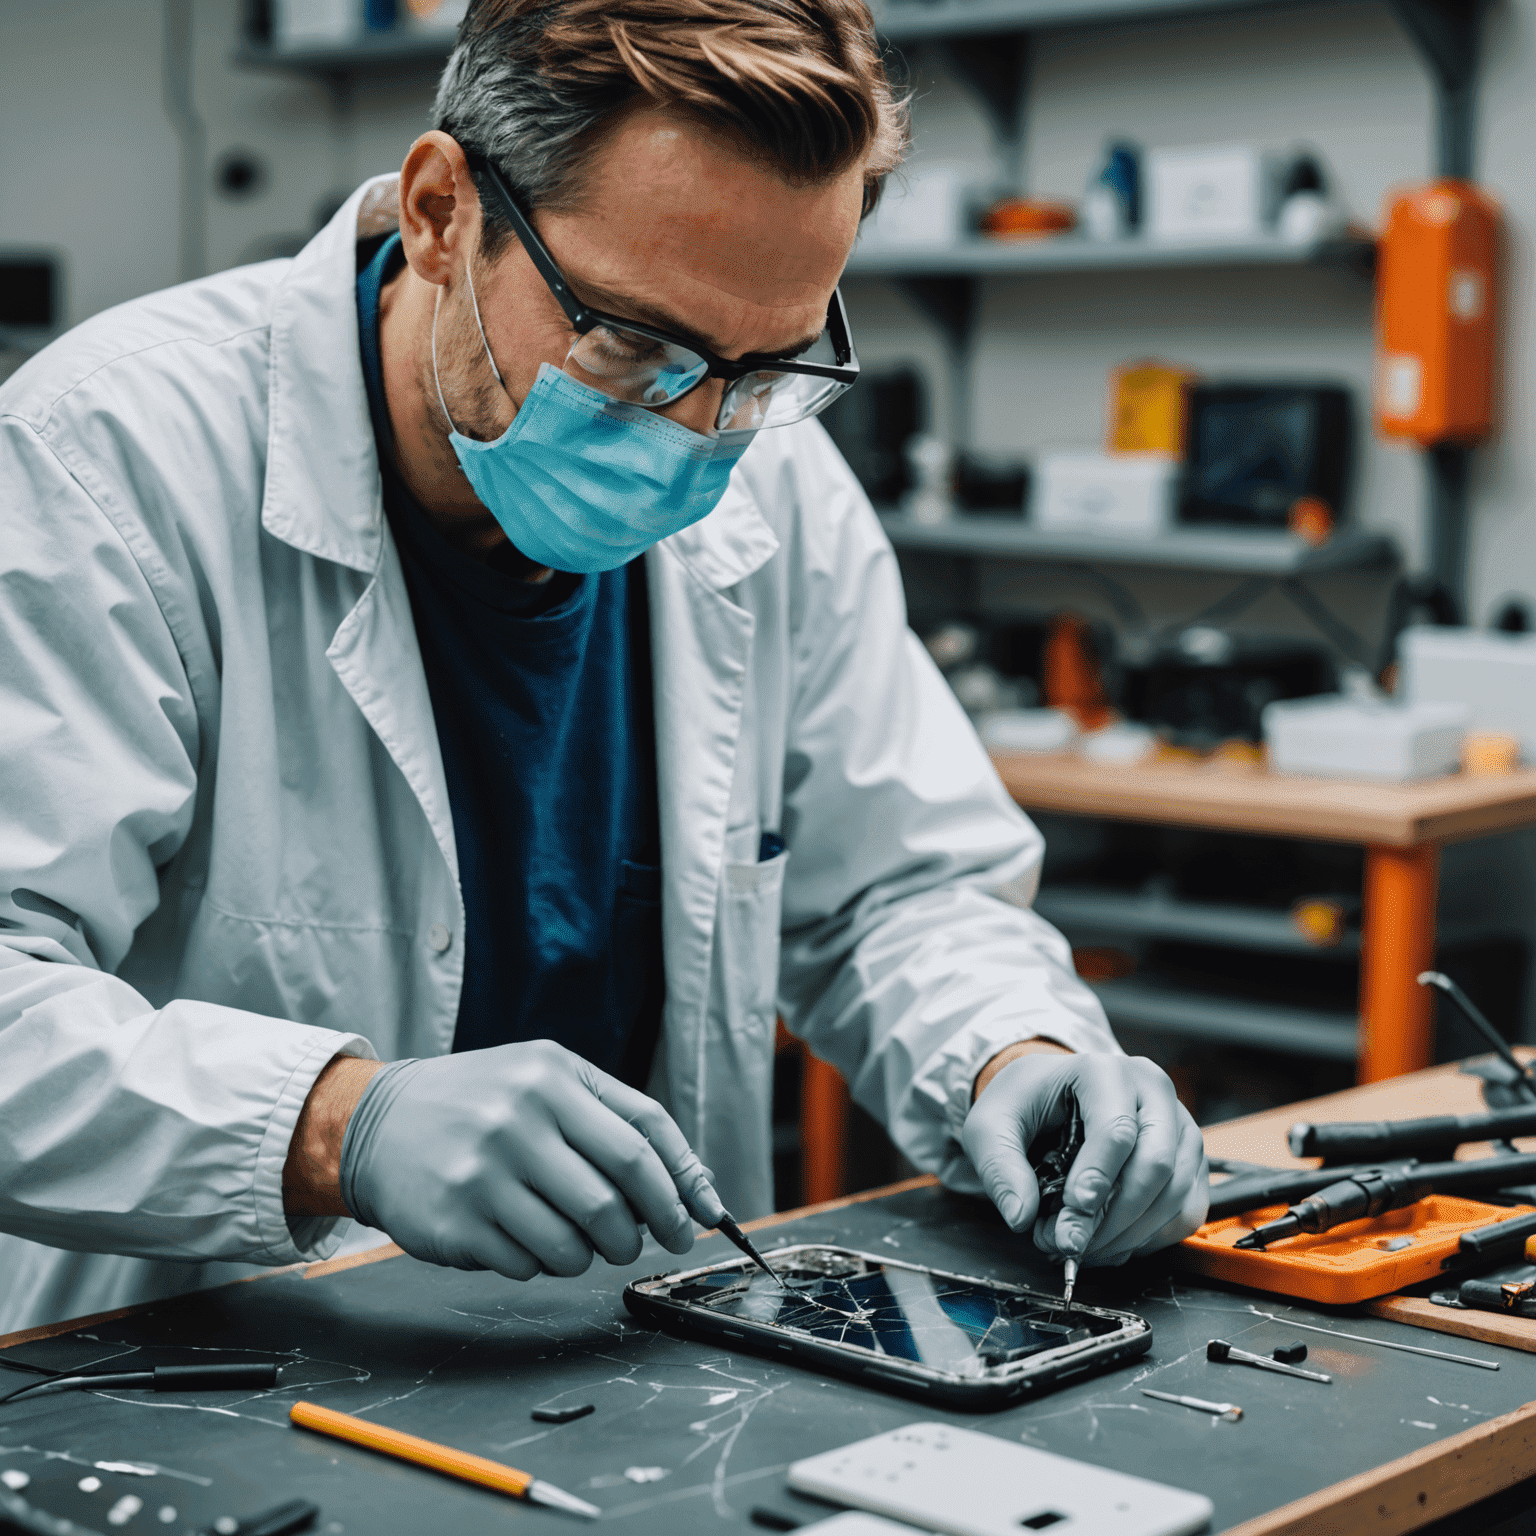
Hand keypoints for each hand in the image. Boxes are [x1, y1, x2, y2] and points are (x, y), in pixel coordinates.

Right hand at [337, 1040, 714, 1280]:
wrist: (377, 1124)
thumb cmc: (483, 1103)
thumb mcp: (549, 1081)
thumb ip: (620, 1120)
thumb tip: (695, 1188)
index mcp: (551, 1077)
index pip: (641, 1141)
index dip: (680, 1188)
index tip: (698, 1220)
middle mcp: (517, 1119)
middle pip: (613, 1201)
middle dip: (639, 1234)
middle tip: (637, 1242)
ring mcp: (482, 1173)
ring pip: (573, 1246)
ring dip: (588, 1255)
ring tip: (573, 1236)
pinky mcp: (455, 1222)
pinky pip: (528, 1265)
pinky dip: (539, 1263)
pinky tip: (520, 1234)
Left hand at [962, 1051, 1207, 1265]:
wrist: (1050, 1097)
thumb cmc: (1026, 1104)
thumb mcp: (991, 1125)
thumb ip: (1000, 1167)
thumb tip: (1020, 1214)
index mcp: (1105, 1071)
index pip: (1116, 1129)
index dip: (1097, 1177)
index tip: (1073, 1211)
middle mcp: (1152, 1092)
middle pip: (1155, 1164)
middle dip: (1111, 1215)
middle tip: (1070, 1241)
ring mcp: (1178, 1126)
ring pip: (1174, 1193)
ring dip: (1127, 1234)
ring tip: (1081, 1244)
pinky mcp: (1189, 1160)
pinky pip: (1185, 1212)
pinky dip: (1149, 1239)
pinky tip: (1111, 1242)